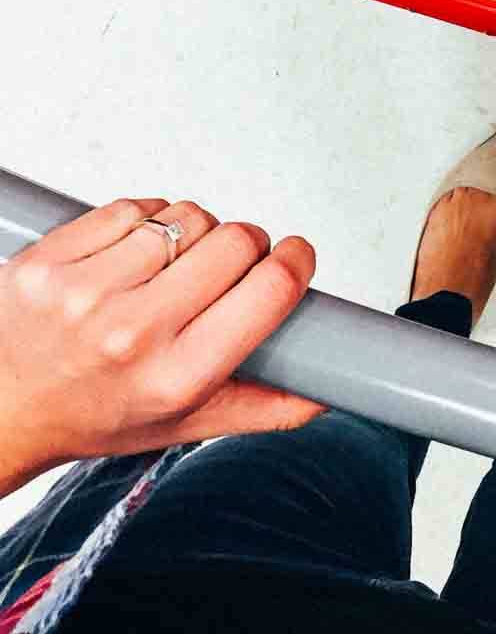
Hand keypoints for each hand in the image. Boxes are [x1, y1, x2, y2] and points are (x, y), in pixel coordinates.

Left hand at [0, 197, 320, 496]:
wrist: (1, 406)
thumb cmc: (92, 413)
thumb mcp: (181, 425)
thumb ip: (261, 407)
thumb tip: (325, 391)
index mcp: (175, 379)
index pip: (268, 292)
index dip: (295, 261)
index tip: (294, 257)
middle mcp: (131, 336)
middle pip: (235, 241)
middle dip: (244, 246)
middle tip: (226, 269)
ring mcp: (85, 293)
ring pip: (188, 216)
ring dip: (193, 232)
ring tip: (170, 268)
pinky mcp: (51, 259)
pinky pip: (134, 208)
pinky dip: (144, 222)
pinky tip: (132, 255)